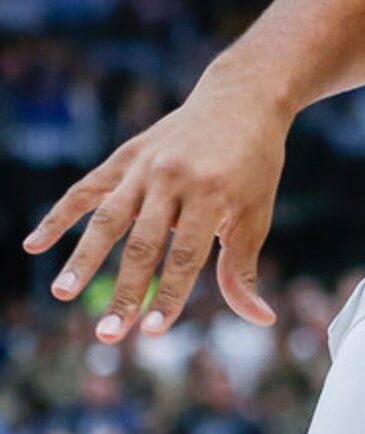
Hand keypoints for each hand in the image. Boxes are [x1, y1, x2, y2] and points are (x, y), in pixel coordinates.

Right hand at [23, 68, 285, 340]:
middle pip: (144, 244)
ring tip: (62, 294)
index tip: (152, 332)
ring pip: (109, 218)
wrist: (241, 98)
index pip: (187, 255)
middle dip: (126, 292)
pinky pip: (88, 188)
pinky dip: (59, 215)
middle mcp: (175, 177)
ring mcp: (146, 165)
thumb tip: (261, 319)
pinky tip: (34, 246)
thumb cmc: (254, 165)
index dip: (170, 295)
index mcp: (214, 192)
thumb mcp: (257, 212)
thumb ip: (243, 268)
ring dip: (83, 258)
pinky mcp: (127, 155)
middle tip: (108, 335)